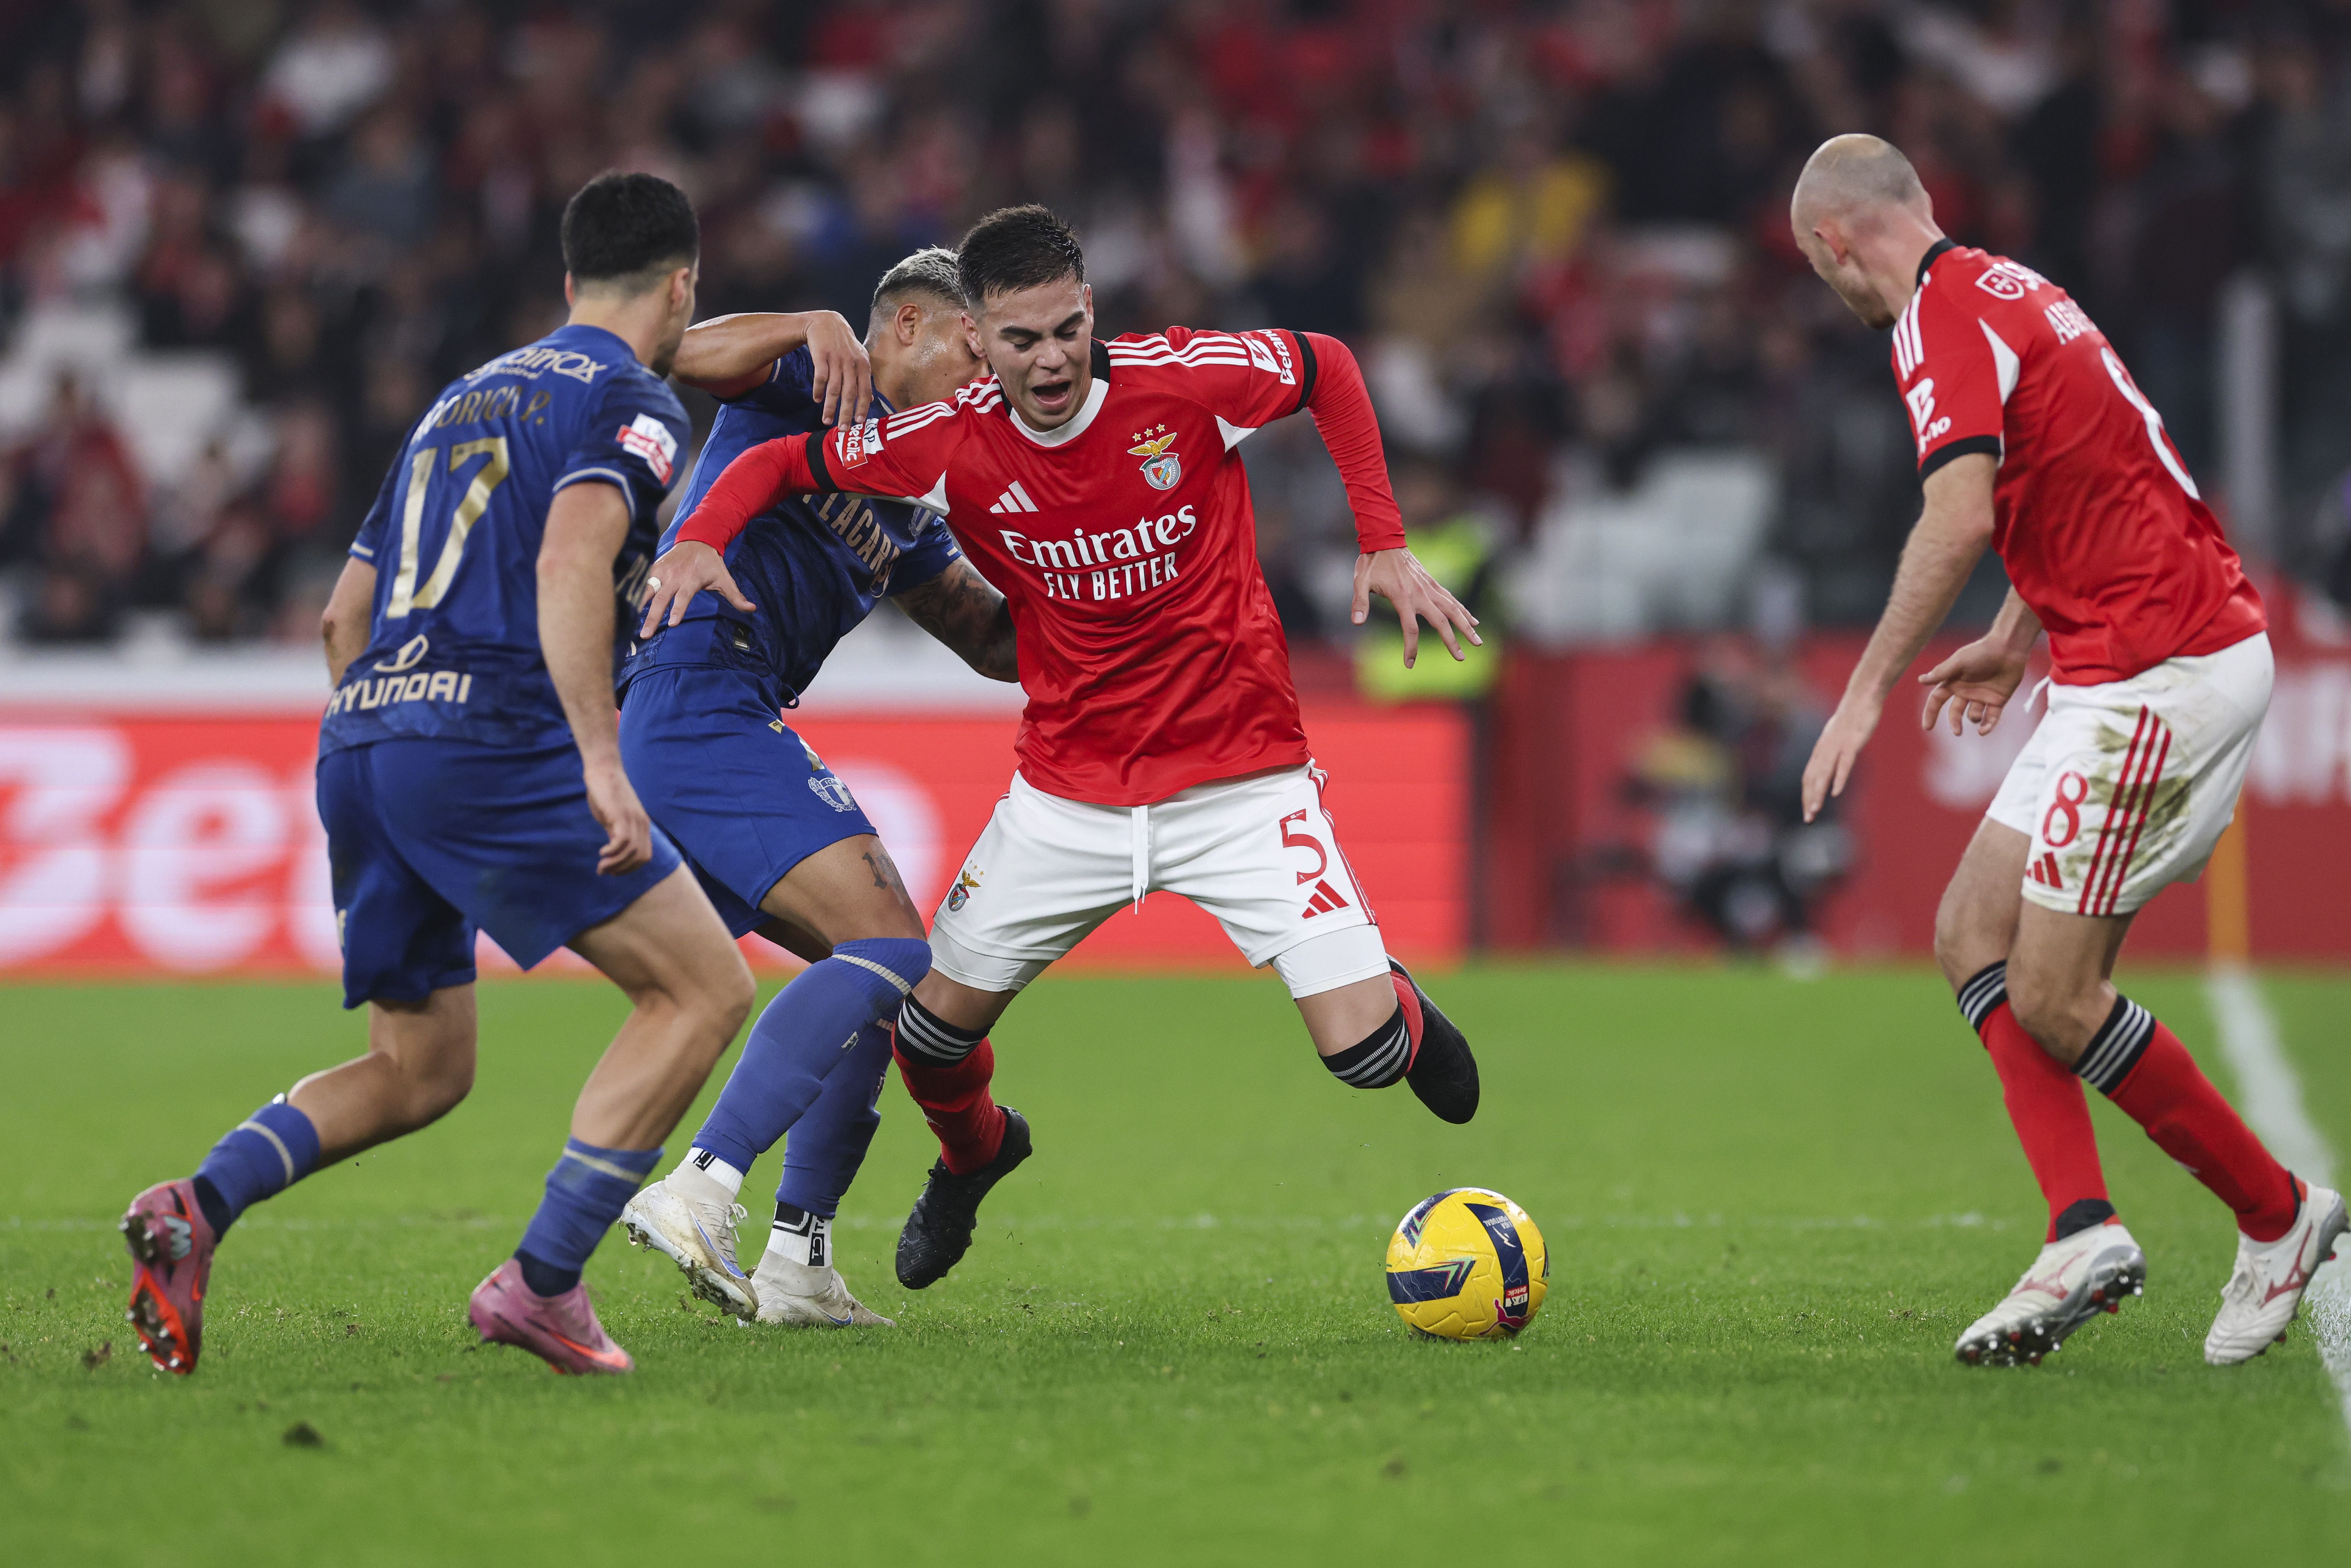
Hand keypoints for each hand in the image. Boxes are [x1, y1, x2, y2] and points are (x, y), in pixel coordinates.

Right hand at [582, 756, 652, 874]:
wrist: (603, 770)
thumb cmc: (606, 794)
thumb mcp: (614, 818)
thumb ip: (617, 833)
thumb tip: (614, 853)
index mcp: (642, 825)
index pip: (645, 856)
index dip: (630, 868)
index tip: (614, 872)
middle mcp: (641, 824)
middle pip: (640, 858)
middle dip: (622, 870)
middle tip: (605, 871)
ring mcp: (632, 819)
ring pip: (631, 852)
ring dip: (615, 864)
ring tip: (601, 866)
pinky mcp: (620, 815)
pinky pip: (623, 841)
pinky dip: (613, 852)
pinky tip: (602, 852)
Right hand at [637, 540, 756, 637]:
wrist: (696, 539)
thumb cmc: (710, 563)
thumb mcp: (724, 578)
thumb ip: (735, 596)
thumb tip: (752, 608)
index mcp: (691, 580)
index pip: (683, 597)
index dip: (678, 610)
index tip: (672, 623)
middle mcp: (674, 577)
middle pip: (661, 598)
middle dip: (653, 617)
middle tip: (645, 634)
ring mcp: (661, 572)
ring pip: (647, 590)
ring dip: (637, 606)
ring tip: (628, 621)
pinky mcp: (653, 569)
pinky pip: (640, 581)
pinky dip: (631, 592)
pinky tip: (622, 605)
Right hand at [804, 311, 872, 427]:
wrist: (826, 322)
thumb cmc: (844, 344)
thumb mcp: (859, 358)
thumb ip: (864, 378)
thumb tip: (870, 401)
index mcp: (863, 365)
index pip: (865, 390)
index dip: (862, 408)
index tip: (859, 423)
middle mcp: (851, 363)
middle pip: (849, 393)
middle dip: (846, 413)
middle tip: (843, 429)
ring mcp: (836, 359)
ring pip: (834, 388)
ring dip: (830, 407)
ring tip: (826, 421)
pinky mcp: (821, 356)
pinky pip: (820, 377)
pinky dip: (818, 390)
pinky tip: (817, 400)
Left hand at [1351, 548, 1482, 666]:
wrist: (1385, 540)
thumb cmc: (1371, 563)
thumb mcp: (1360, 582)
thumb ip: (1360, 603)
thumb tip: (1356, 622)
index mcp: (1402, 597)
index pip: (1410, 628)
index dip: (1411, 648)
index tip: (1409, 664)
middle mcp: (1420, 594)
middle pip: (1440, 621)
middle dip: (1452, 641)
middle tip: (1461, 658)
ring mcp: (1429, 588)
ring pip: (1453, 609)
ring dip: (1466, 625)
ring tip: (1478, 640)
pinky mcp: (1433, 582)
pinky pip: (1451, 599)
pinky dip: (1463, 610)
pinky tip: (1473, 620)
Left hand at [1801, 692, 1881, 822]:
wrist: (1862, 695)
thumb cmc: (1852, 717)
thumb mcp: (1839, 736)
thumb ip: (1833, 750)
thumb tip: (1830, 762)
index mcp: (1821, 749)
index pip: (1808, 776)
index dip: (1806, 795)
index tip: (1808, 812)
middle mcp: (1825, 749)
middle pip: (1812, 778)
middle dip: (1809, 800)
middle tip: (1808, 819)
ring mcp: (1838, 745)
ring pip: (1824, 773)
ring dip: (1818, 793)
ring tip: (1814, 811)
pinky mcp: (1852, 742)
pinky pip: (1844, 763)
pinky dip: (1839, 778)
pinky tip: (1836, 792)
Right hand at [1918, 635, 2029, 736]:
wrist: (2008, 649)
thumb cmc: (1981, 652)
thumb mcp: (1958, 662)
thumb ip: (1941, 672)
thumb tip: (1921, 680)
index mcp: (1954, 682)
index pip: (1937, 700)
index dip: (1930, 713)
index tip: (1927, 727)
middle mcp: (1966, 691)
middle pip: (1955, 712)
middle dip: (1954, 723)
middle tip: (1957, 731)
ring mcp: (1983, 697)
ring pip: (1974, 716)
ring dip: (1974, 718)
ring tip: (1978, 714)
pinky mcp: (1998, 700)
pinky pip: (1991, 718)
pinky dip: (1988, 726)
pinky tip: (1983, 731)